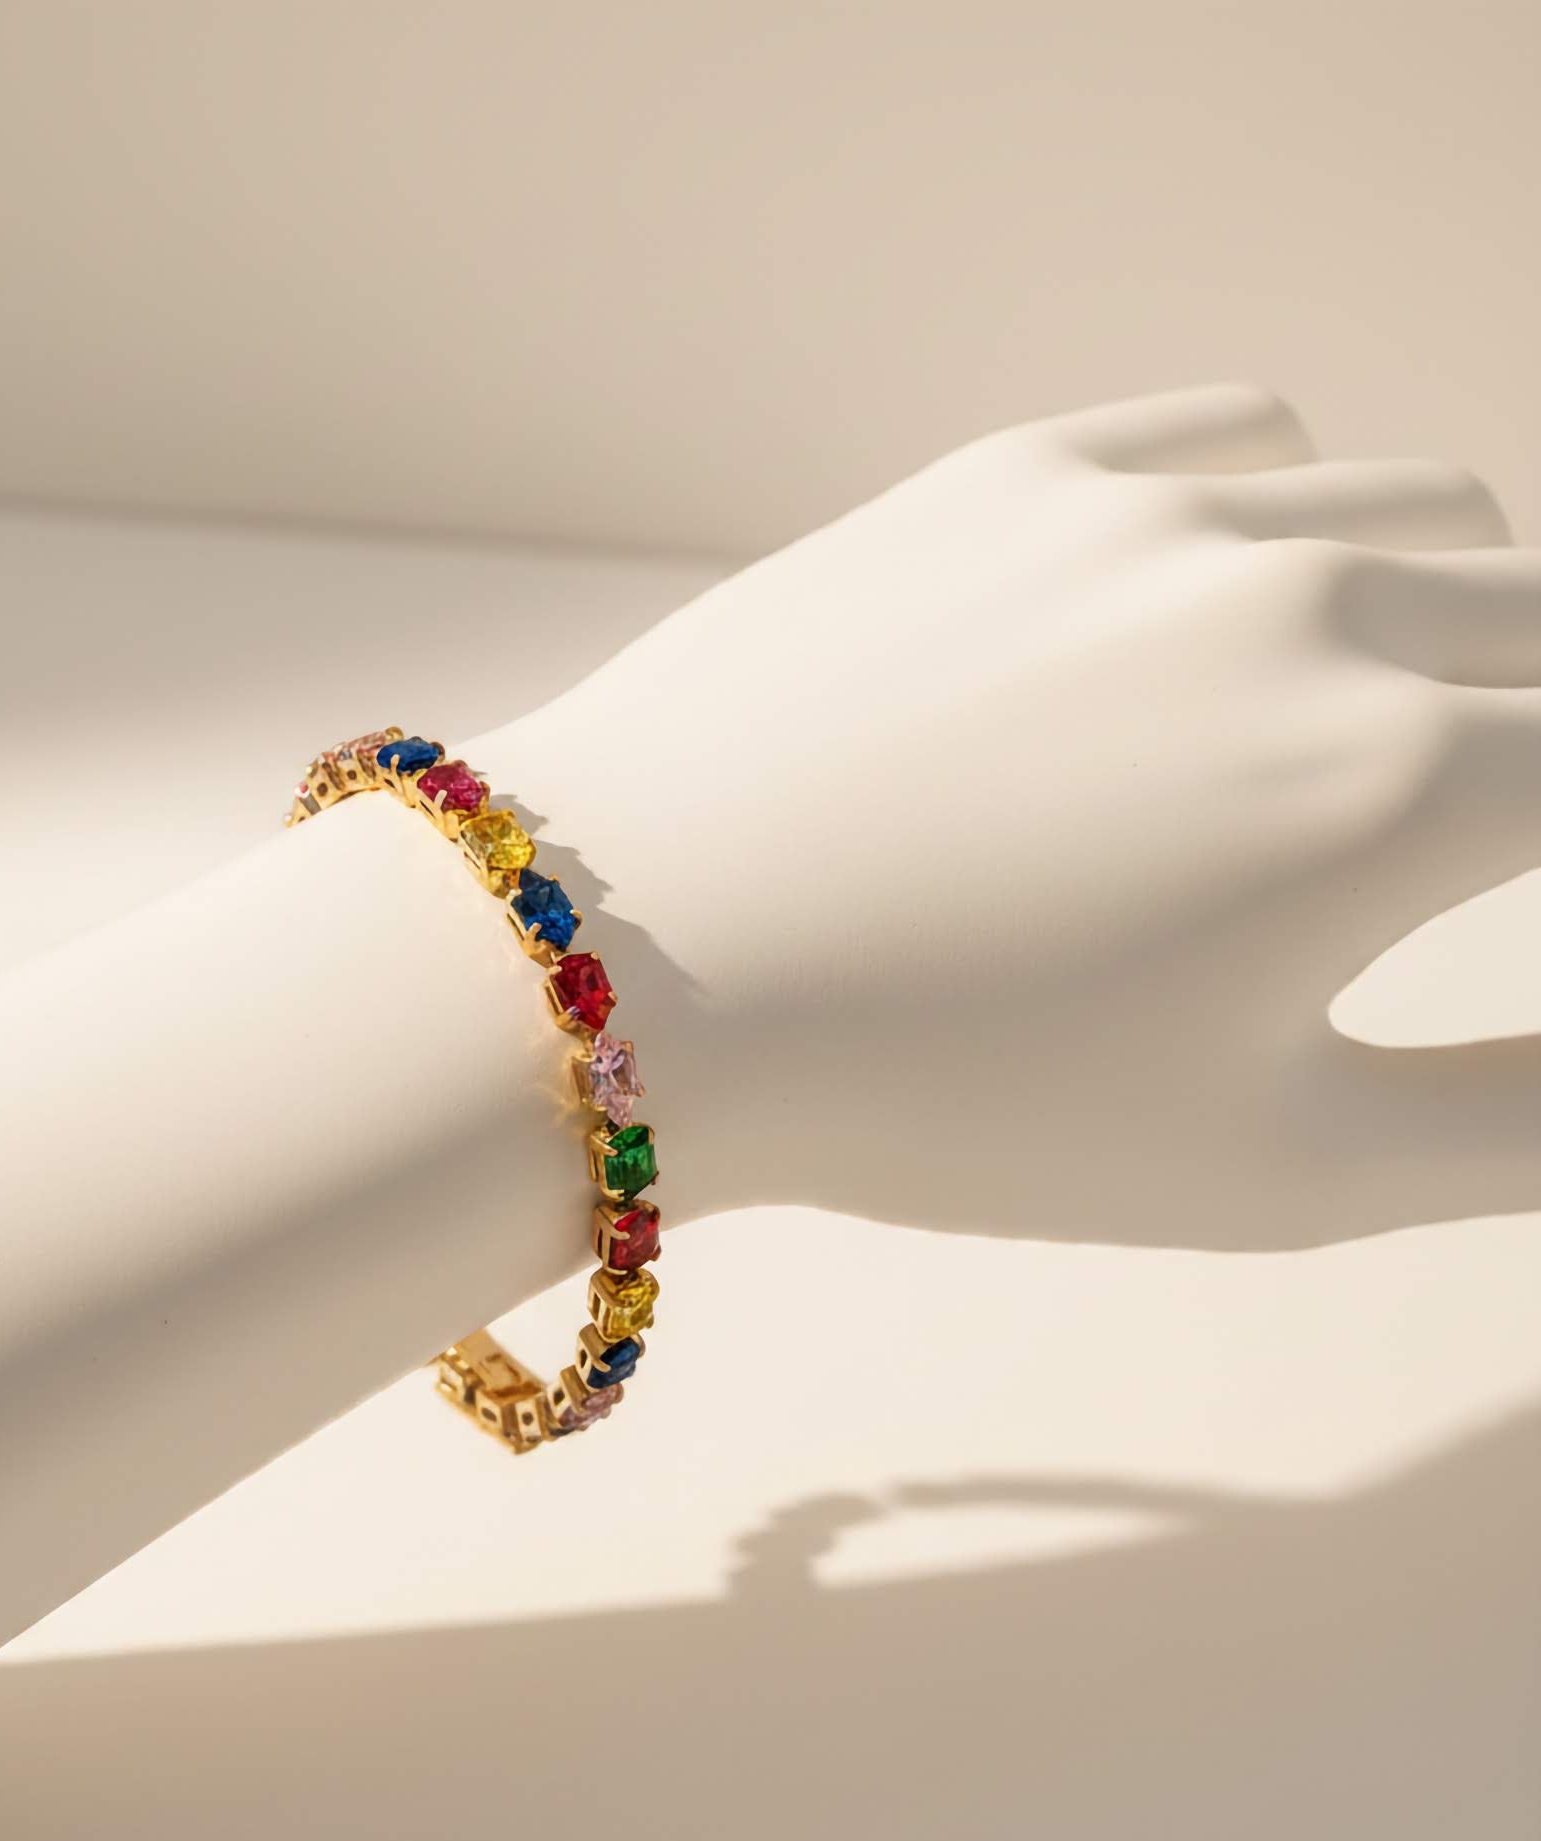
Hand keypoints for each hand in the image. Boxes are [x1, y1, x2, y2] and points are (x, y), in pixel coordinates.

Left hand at [479, 385, 1540, 1247]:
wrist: (627, 965)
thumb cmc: (938, 1096)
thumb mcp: (1269, 1168)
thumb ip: (1520, 1124)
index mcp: (1400, 784)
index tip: (1490, 883)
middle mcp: (1309, 605)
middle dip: (1530, 739)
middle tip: (1450, 835)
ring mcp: (1155, 513)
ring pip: (1419, 512)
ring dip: (1441, 617)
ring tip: (1345, 731)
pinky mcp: (1019, 469)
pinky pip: (1242, 434)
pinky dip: (1290, 511)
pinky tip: (1228, 606)